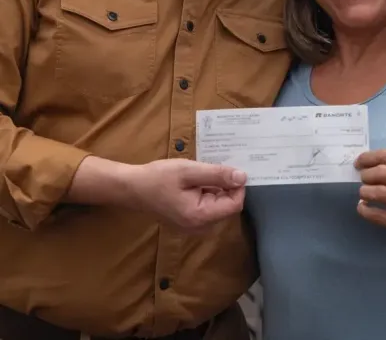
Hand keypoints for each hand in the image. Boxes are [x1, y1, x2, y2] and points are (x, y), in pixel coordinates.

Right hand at [127, 159, 246, 231]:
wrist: (133, 188)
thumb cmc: (158, 178)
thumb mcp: (189, 171)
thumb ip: (217, 175)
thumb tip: (243, 177)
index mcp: (201, 217)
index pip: (235, 204)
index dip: (237, 186)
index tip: (230, 168)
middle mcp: (200, 228)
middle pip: (228, 206)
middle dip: (226, 186)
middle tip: (213, 168)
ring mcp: (194, 227)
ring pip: (219, 206)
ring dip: (216, 189)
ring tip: (202, 173)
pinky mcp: (190, 222)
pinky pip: (208, 208)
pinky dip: (208, 193)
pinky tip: (196, 181)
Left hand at [355, 150, 385, 243]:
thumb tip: (363, 164)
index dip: (367, 158)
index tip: (358, 163)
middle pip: (381, 173)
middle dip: (366, 175)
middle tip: (362, 179)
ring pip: (379, 192)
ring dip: (365, 191)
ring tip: (363, 193)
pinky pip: (377, 215)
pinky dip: (364, 210)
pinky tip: (362, 207)